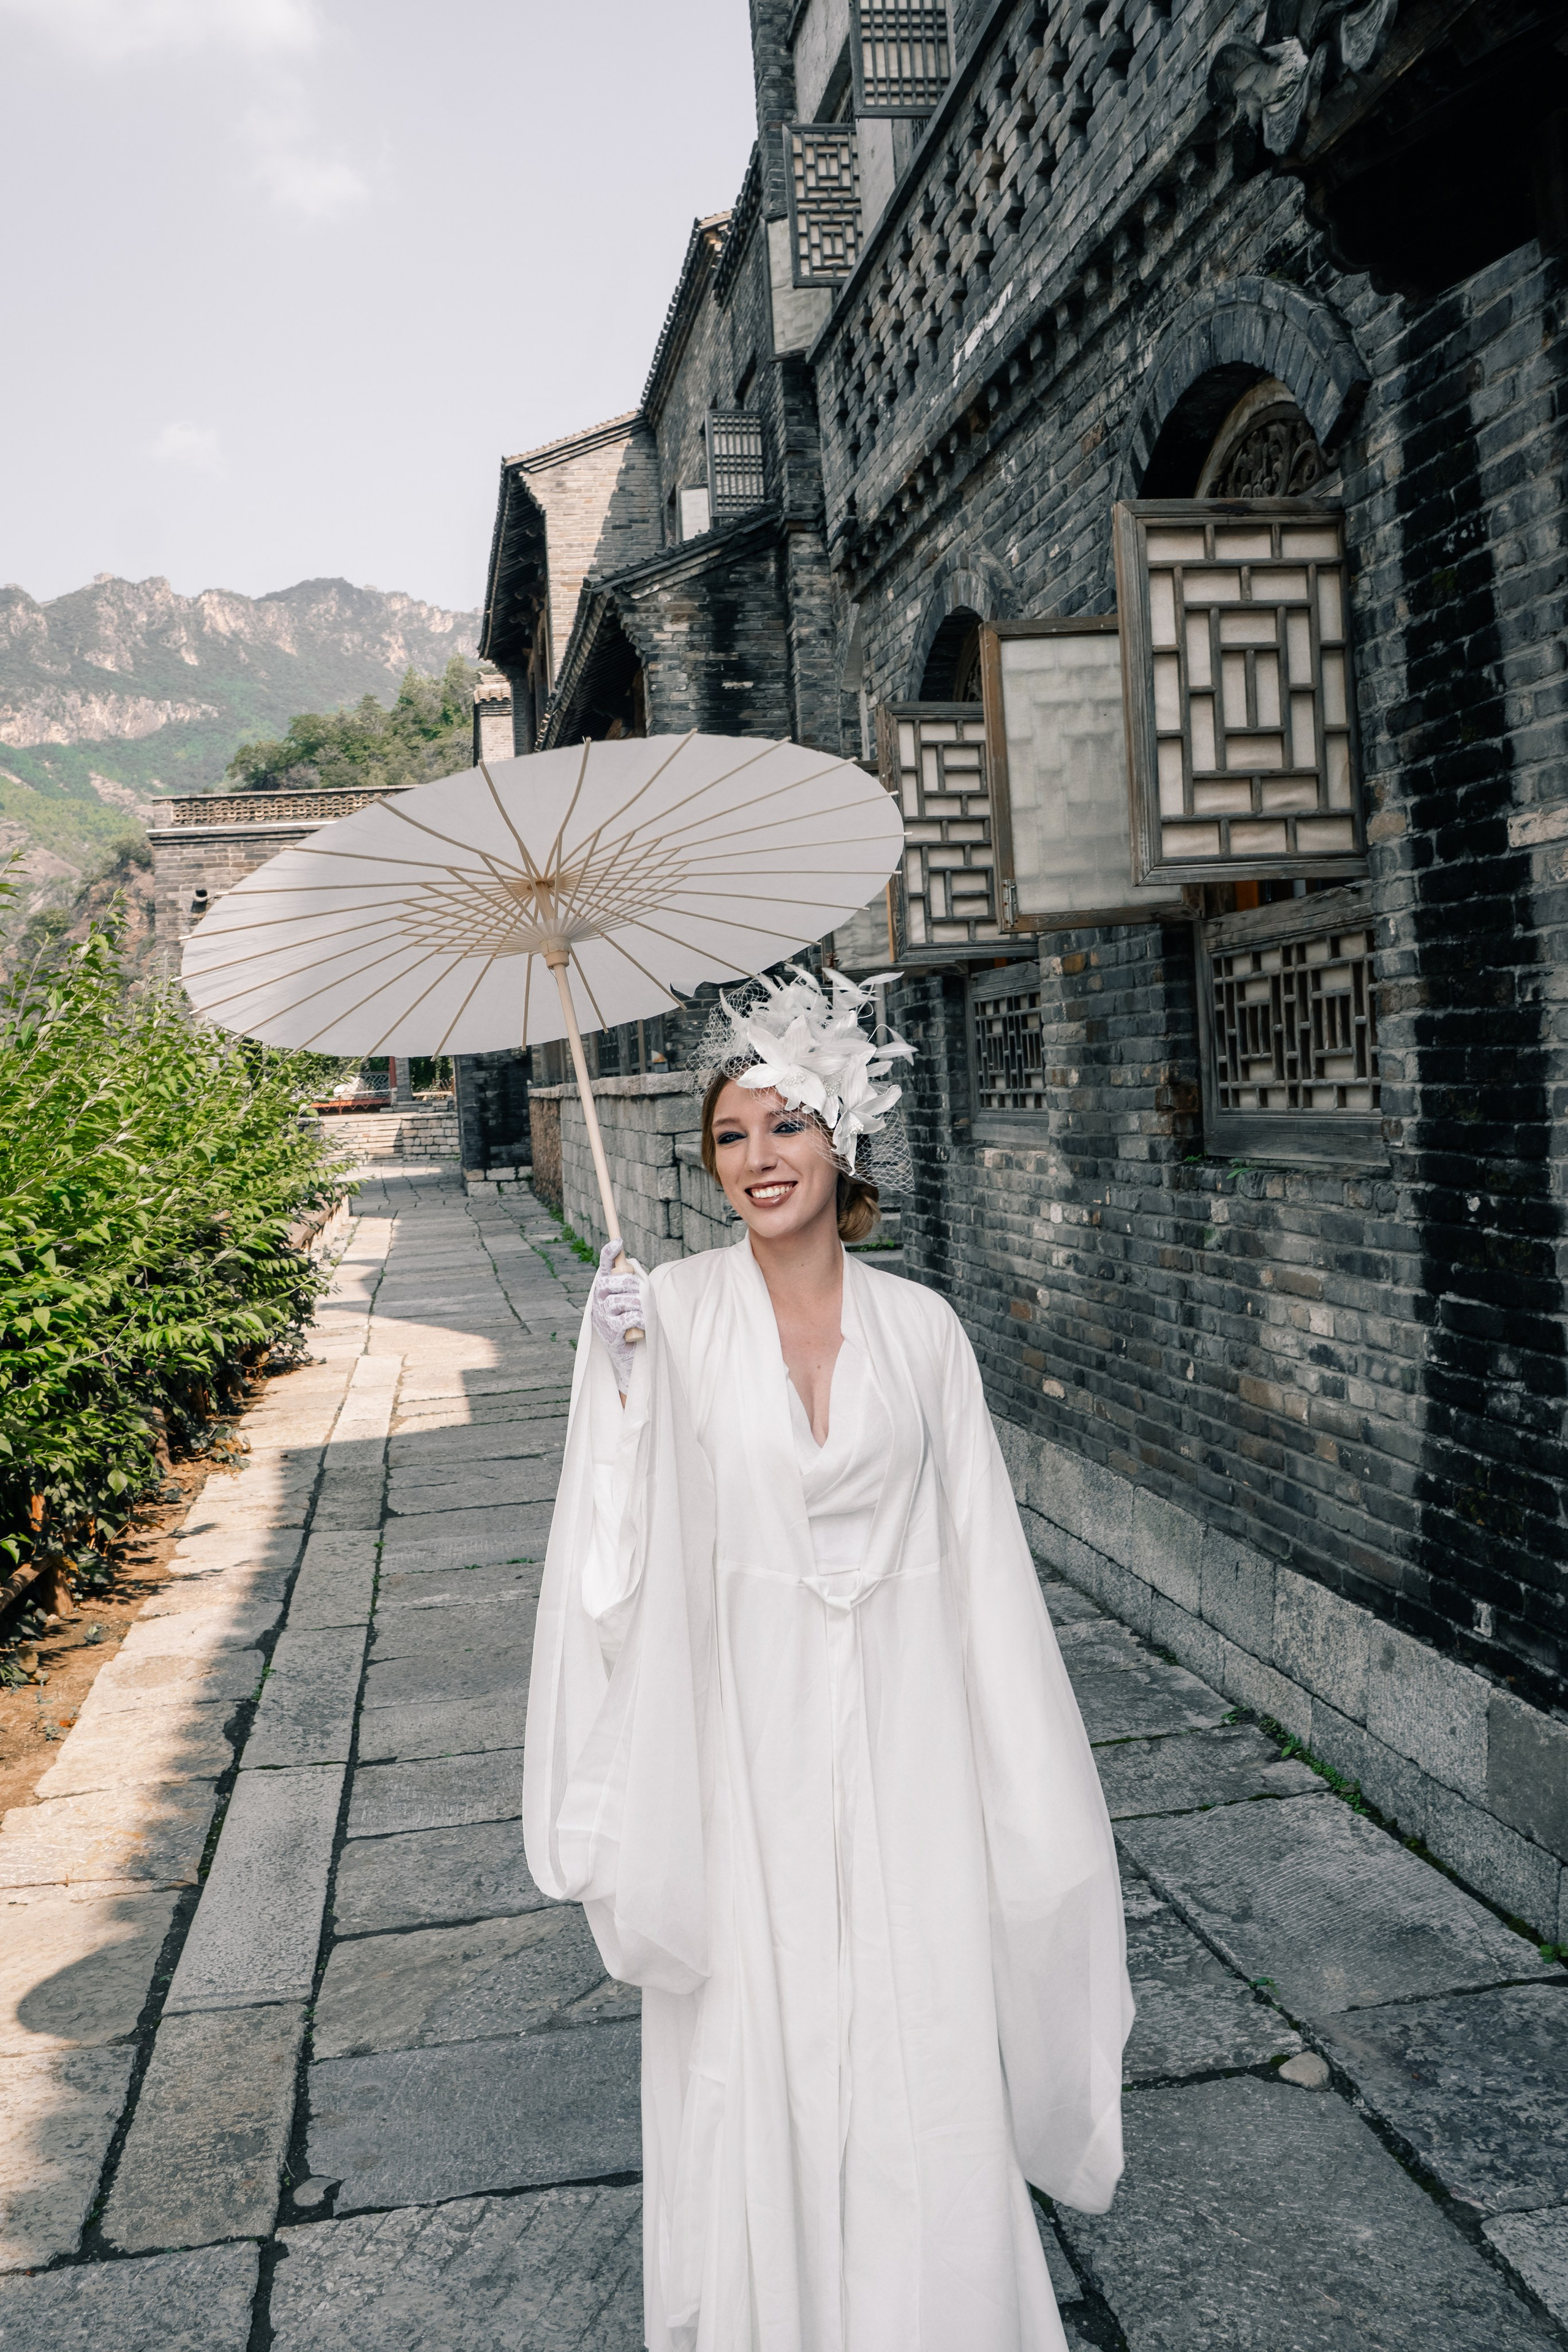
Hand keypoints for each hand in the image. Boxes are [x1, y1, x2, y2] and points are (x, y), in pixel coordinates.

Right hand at [589, 1238, 645, 1391]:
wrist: (628, 1356)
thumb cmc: (632, 1324)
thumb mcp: (631, 1301)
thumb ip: (630, 1284)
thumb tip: (629, 1263)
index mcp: (603, 1290)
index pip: (604, 1266)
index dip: (609, 1253)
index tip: (618, 1241)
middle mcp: (598, 1300)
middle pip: (616, 1281)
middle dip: (634, 1285)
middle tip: (642, 1295)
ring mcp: (602, 1316)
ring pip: (624, 1300)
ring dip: (639, 1306)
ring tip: (643, 1315)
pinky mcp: (610, 1331)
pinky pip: (630, 1317)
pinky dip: (641, 1321)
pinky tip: (642, 1327)